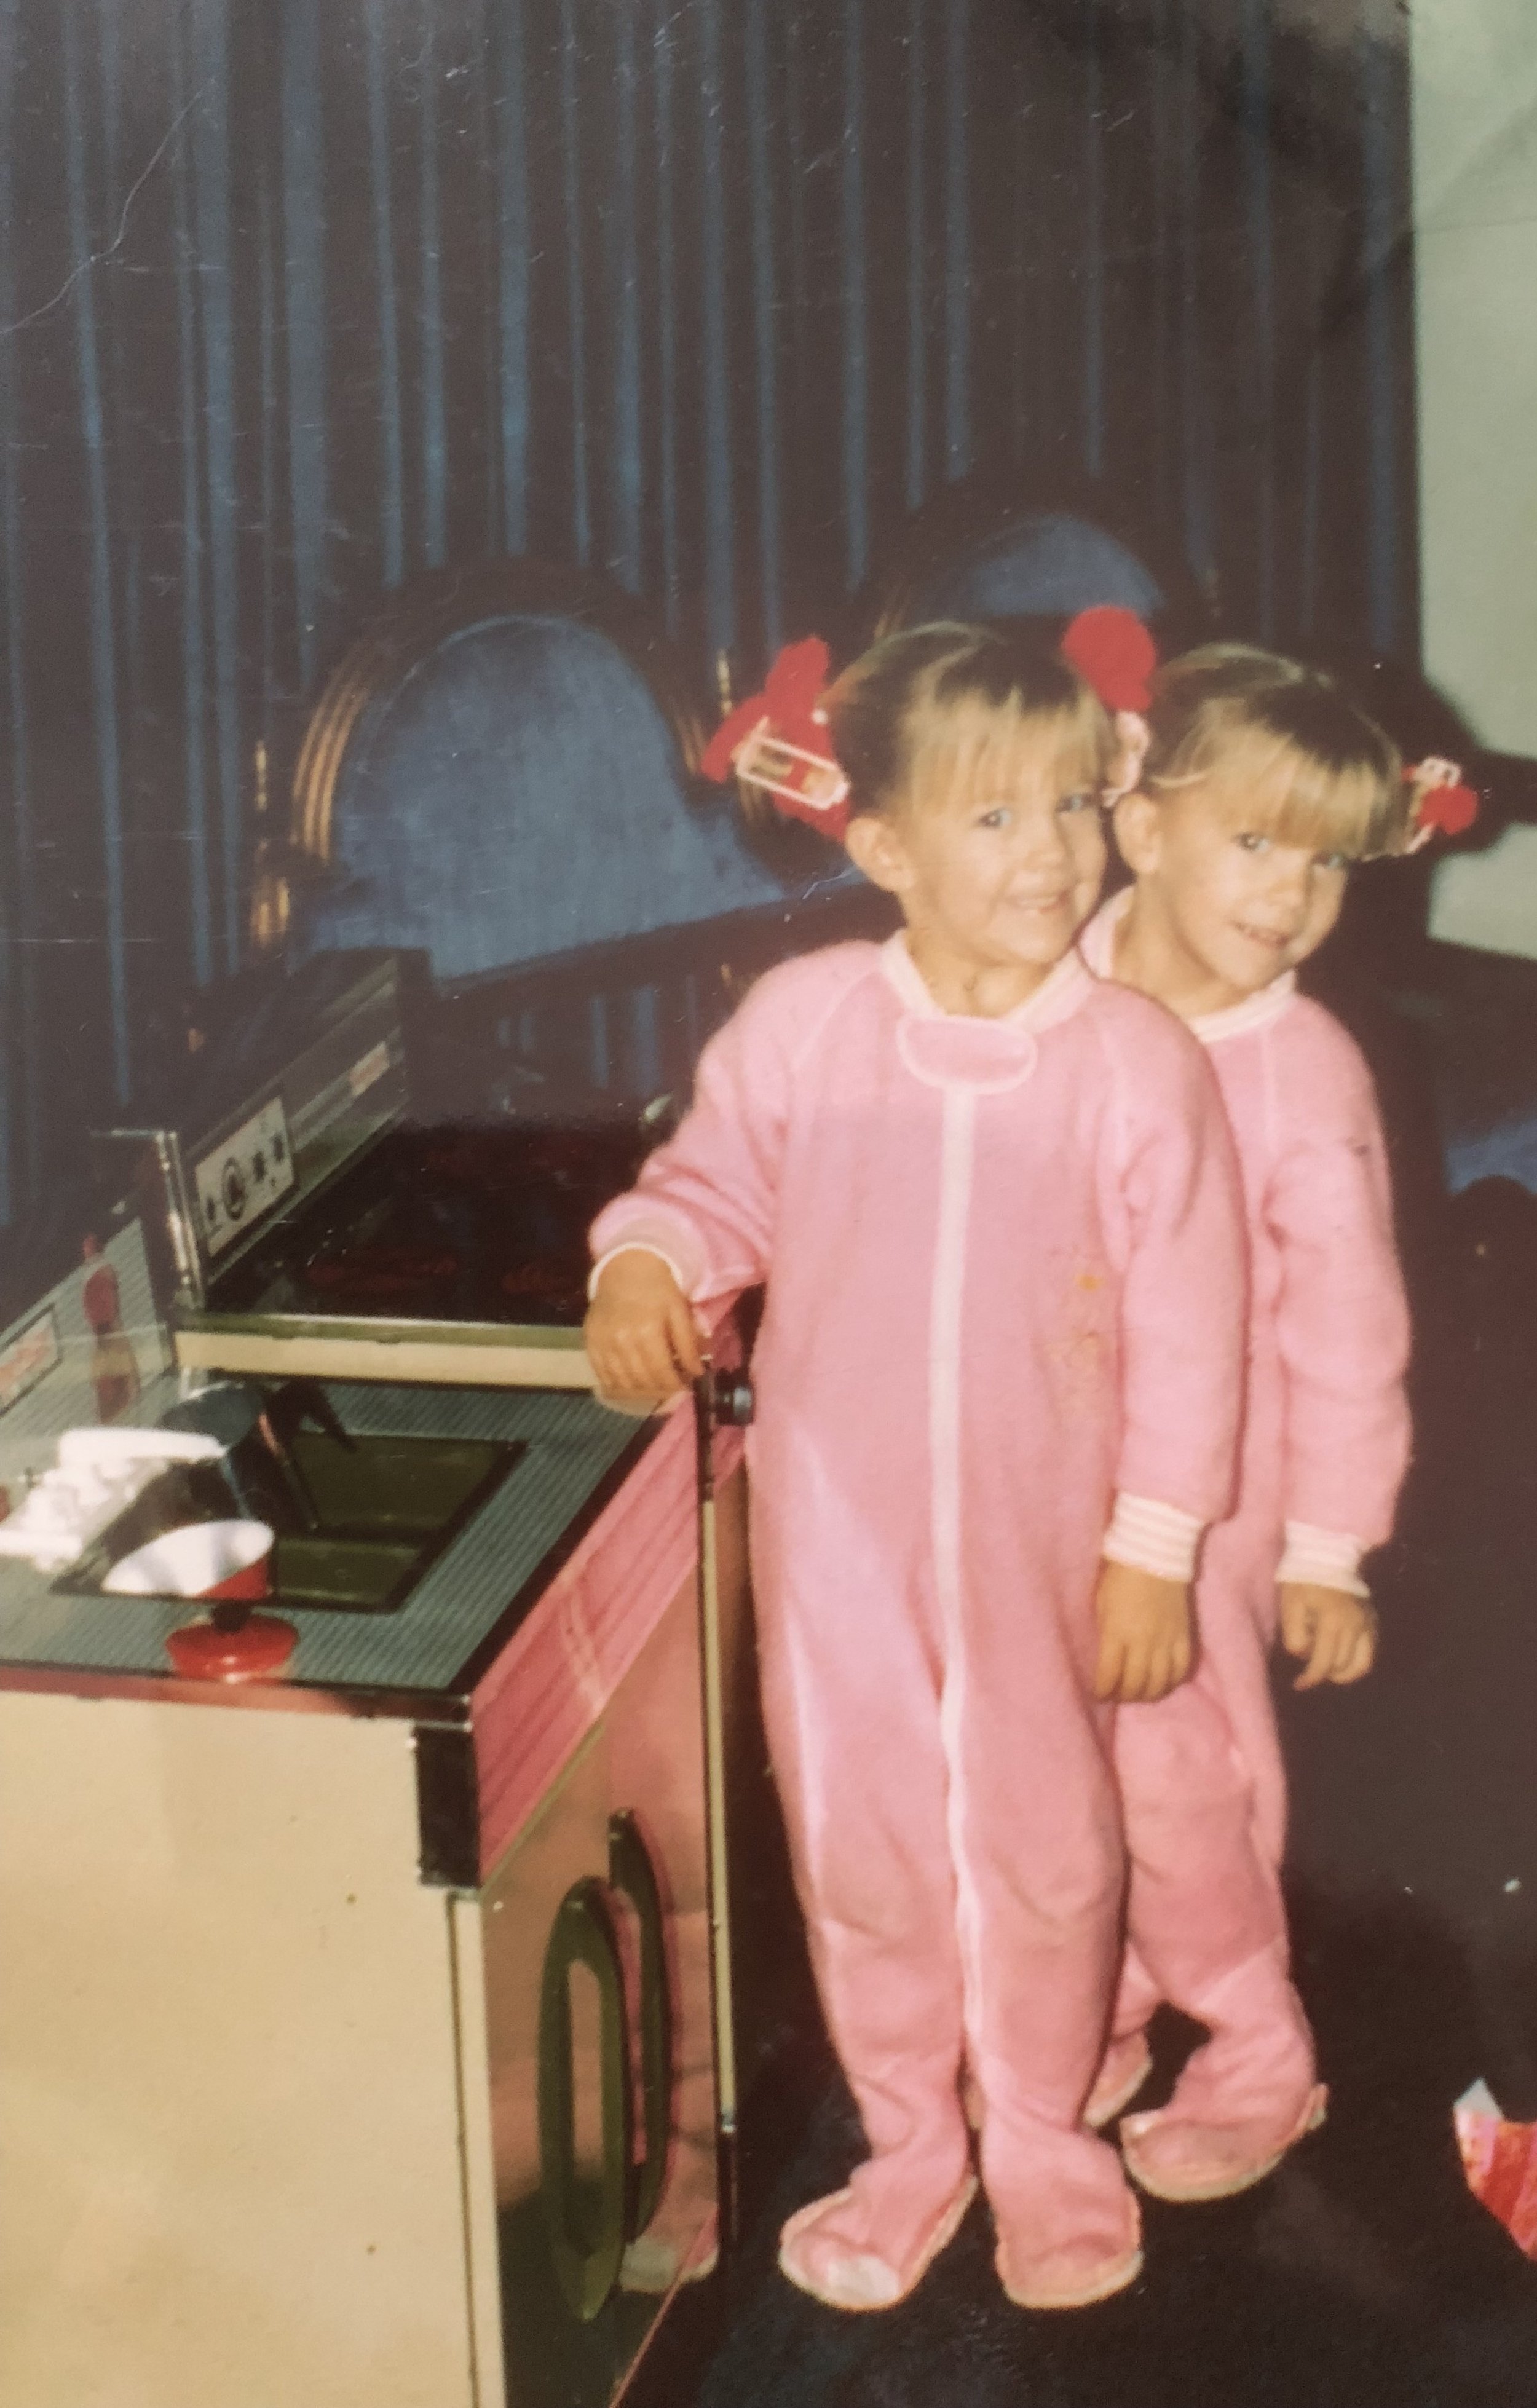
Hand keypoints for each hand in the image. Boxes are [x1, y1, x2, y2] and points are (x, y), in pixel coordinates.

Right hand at [584, 1251, 704, 1402]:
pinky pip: (602, 1376)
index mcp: (647, 1331)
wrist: (625, 1269)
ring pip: (623, 1384)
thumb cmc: (657, 1289)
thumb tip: (697, 1373)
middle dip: (660, 1389)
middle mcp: (622, 1341)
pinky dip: (618, 1385)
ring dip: (641, 1391)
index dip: (675, 1385)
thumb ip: (688, 1344)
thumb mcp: (679, 1311)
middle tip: (670, 1387)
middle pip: (643, 1382)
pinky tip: (631, 1383)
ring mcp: (602, 1344)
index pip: (662, 1373)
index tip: (684, 1386)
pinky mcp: (589, 1343)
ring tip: (653, 1386)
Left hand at [1094, 1561, 1193, 1702]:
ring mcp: (1166, 1641)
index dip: (1102, 1691)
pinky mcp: (1184, 1636)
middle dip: (1123, 1695)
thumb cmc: (1119, 1575)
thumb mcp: (1100, 1603)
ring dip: (1147, 1694)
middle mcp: (1142, 1642)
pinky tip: (1164, 1682)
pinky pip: (1181, 1669)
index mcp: (1116, 1633)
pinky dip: (1172, 1681)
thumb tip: (1100, 1658)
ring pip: (1159, 1683)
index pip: (1108, 1676)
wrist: (1154, 1552)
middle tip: (1118, 1694)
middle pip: (1135, 1685)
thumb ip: (1103, 1632)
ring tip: (1139, 1693)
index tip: (1098, 1694)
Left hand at [1280, 1583, 1376, 1690]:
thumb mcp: (1290, 1607)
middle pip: (1340, 1666)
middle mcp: (1355, 1626)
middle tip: (1307, 1663)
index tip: (1298, 1685)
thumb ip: (1295, 1636)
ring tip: (1326, 1668)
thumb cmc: (1302, 1582)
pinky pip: (1370, 1654)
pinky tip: (1342, 1661)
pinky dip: (1357, 1664)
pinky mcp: (1373, 1622)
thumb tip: (1304, 1656)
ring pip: (1361, 1666)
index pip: (1324, 1663)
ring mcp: (1368, 1624)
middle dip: (1321, 1671)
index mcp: (1333, 1622)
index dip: (1310, 1679)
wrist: (1326, 1556)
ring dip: (1341, 1673)